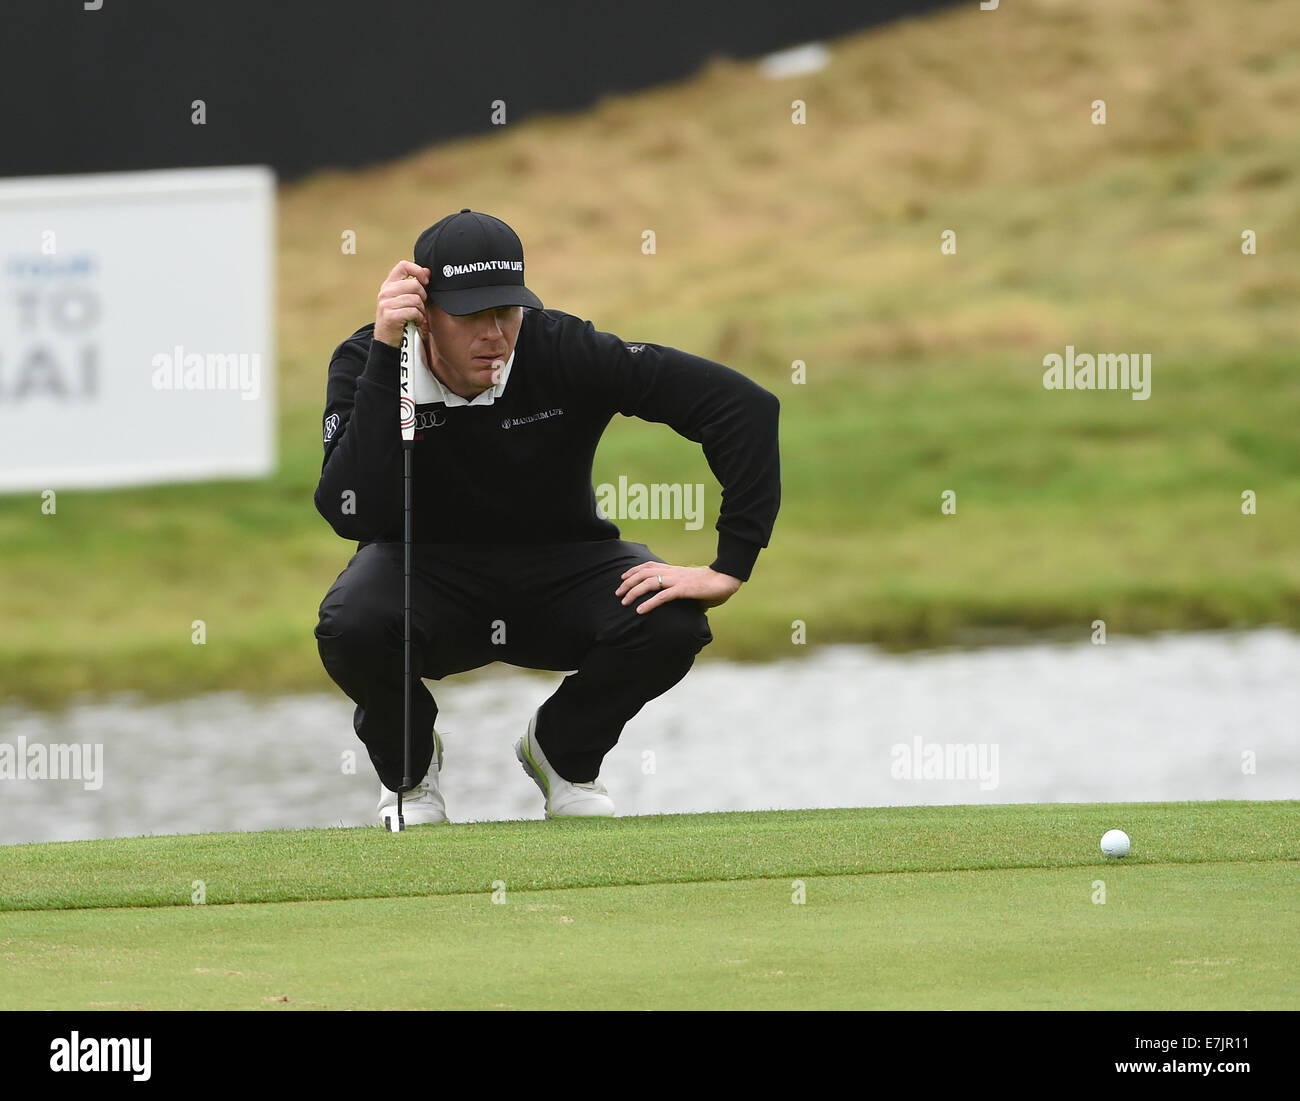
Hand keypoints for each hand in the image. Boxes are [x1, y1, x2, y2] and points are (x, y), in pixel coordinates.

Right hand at [375, 261, 429, 347]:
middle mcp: (385, 292)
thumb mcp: (403, 299)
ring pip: (416, 299)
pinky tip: (415, 322)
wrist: (387, 340)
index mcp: (389, 284)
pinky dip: (418, 319)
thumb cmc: (399, 318)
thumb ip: (413, 285)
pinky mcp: (390, 315)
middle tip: (420, 307)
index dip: (417, 270)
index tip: (425, 281)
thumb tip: (427, 271)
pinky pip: (414, 311)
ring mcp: (386, 303)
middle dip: (423, 297)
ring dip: (421, 311)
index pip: (403, 265)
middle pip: (415, 285)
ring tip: (417, 316)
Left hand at [616, 563, 741, 614]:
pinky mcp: (683, 590)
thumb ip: (683, 592)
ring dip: (634, 592)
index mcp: (674, 569)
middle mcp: (673, 572)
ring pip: (649, 583)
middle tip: (617, 593)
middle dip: (628, 582)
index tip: (622, 577)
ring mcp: (677, 580)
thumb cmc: (711, 584)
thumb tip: (683, 605)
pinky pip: (662, 596)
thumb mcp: (692, 586)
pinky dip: (649, 603)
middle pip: (644, 573)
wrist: (726, 579)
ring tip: (624, 602)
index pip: (649, 565)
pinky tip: (640, 610)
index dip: (633, 570)